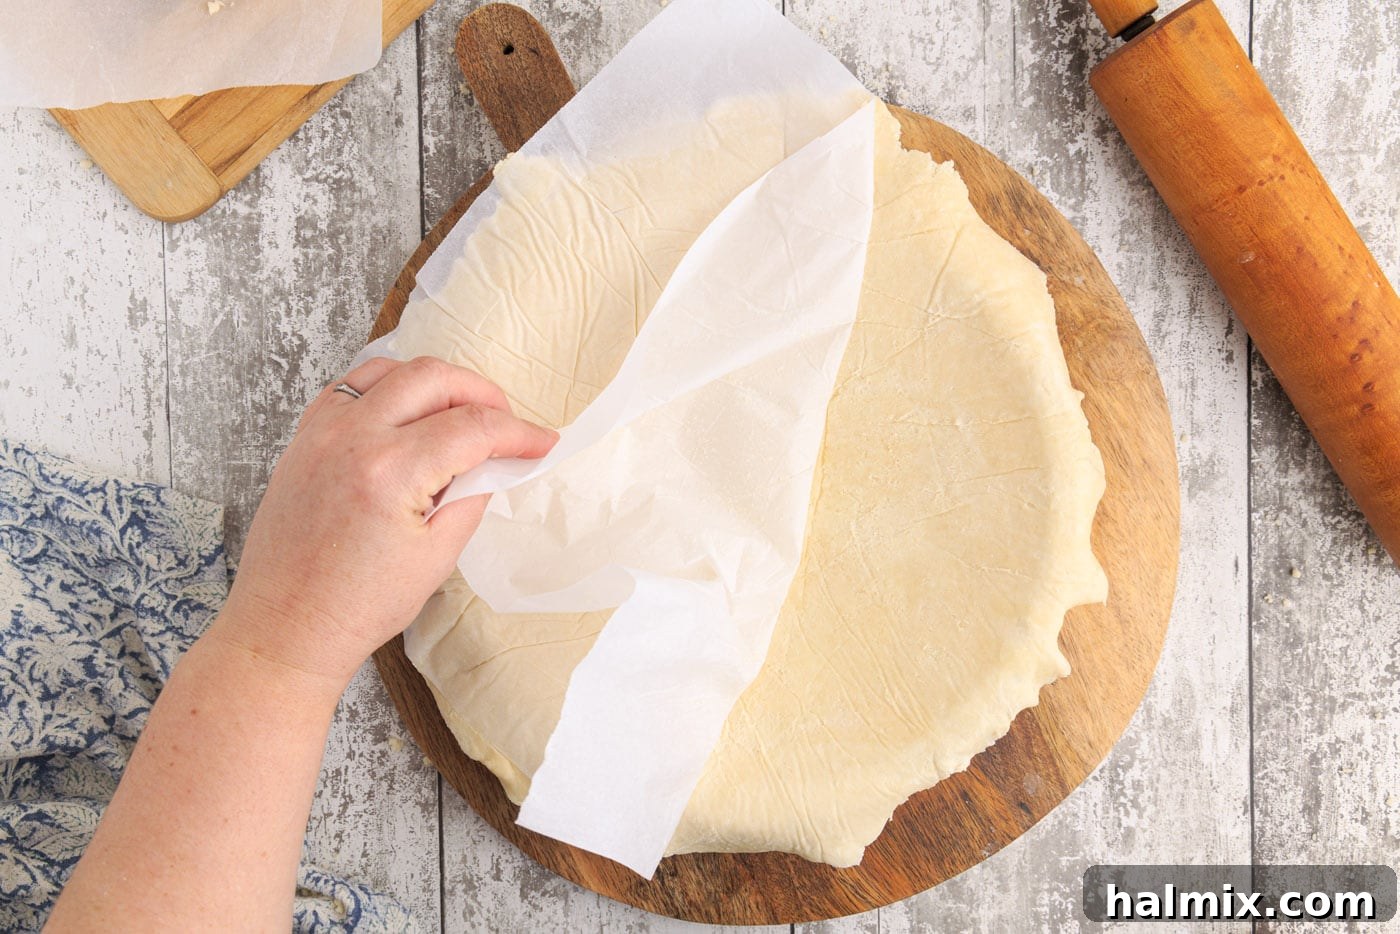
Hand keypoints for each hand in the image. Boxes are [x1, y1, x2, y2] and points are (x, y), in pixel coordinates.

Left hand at [211, 356, 557, 686]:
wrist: (286, 627)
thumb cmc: (357, 606)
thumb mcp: (437, 557)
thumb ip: (472, 495)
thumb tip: (496, 461)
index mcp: (389, 471)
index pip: (473, 427)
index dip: (519, 432)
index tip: (543, 443)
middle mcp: (351, 438)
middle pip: (435, 378)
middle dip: (483, 394)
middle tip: (508, 424)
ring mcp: (321, 432)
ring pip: (392, 369)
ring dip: (436, 383)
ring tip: (461, 414)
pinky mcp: (304, 438)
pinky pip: (353, 386)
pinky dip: (389, 388)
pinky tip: (409, 415)